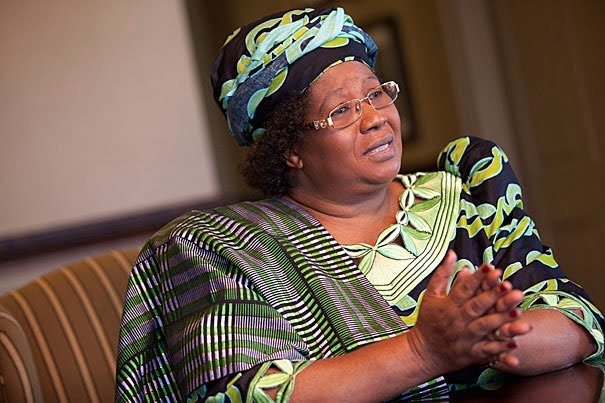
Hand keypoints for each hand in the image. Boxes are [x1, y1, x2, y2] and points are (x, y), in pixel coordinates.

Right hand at [408, 250, 530, 373]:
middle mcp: (456, 320)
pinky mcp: (470, 354)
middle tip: (510, 286)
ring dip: (501, 320)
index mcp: (447, 305)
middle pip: (476, 307)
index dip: (478, 278)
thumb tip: (453, 253)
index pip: (464, 289)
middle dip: (493, 296)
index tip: (492, 267)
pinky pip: (486, 351)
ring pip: (484, 327)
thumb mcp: (431, 295)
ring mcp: (464, 338)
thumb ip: (443, 274)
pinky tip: (514, 344)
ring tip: (518, 312)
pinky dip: (499, 349)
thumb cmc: (429, 320)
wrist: (423, 352)